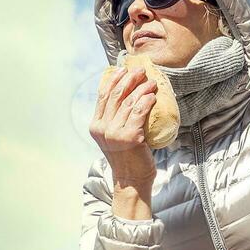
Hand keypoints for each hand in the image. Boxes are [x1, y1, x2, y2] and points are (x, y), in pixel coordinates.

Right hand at [90, 67, 157, 184]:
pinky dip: (147, 101)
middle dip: (129, 78)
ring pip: (129, 101)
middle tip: (141, 71)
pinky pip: (139, 112)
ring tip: (151, 83)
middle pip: (115, 95)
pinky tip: (153, 96)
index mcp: (96, 126)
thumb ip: (115, 120)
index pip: (103, 96)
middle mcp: (102, 128)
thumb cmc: (128, 158)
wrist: (132, 181)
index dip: (113, 79)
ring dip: (142, 88)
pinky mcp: (129, 137)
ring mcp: (115, 133)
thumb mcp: (115, 137)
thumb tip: (128, 96)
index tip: (123, 69)